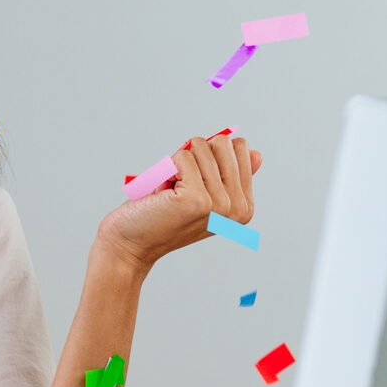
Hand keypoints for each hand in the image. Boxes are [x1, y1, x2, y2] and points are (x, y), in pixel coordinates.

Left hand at [95, 133, 262, 275]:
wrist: (130, 243)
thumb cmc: (160, 214)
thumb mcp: (200, 191)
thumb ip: (227, 174)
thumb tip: (256, 153)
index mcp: (243, 206)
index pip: (240, 148)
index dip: (208, 156)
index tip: (193, 182)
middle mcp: (237, 208)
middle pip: (223, 142)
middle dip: (194, 156)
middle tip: (179, 185)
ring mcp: (219, 205)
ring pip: (201, 146)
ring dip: (177, 164)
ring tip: (169, 192)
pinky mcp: (197, 199)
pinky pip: (183, 156)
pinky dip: (166, 168)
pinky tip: (161, 194)